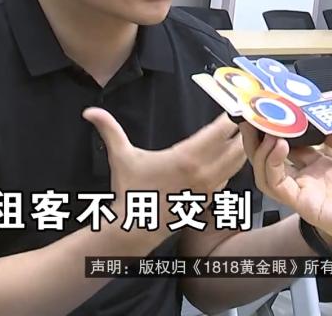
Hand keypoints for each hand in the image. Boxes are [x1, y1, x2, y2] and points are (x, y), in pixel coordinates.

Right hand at [83, 108, 246, 232]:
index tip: (233, 105)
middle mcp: (203, 173)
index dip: (230, 117)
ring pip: (237, 164)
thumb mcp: (120, 156)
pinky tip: (226, 157)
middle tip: (242, 116)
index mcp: (186, 158)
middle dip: (242, 131)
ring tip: (241, 133)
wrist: (135, 227)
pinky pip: (228, 178)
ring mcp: (208, 188)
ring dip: (240, 148)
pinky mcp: (208, 200)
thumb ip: (108, 129)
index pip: (220, 132)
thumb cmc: (130, 190)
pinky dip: (231, 166)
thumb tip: (88, 111)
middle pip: (237, 146)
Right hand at [241, 126, 331, 256]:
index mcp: (324, 165)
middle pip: (272, 157)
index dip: (281, 128)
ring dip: (261, 149)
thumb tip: (323, 121)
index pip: (292, 143)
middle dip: (260, 137)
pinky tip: (279, 145)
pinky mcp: (304, 204)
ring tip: (266, 130)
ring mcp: (305, 191)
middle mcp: (311, 178)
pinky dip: (272, 163)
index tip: (276, 110)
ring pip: (267, 171)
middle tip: (255, 117)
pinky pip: (277, 184)